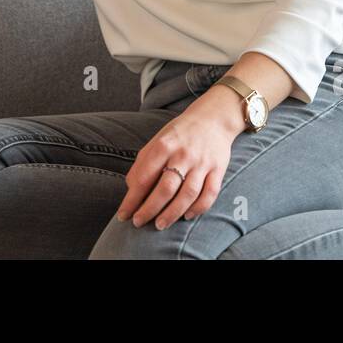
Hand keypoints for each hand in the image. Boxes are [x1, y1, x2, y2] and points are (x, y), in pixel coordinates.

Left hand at [115, 99, 238, 229]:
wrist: (213, 118)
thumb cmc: (180, 133)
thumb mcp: (157, 140)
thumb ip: (143, 162)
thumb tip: (131, 188)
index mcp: (164, 145)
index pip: (145, 177)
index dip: (132, 199)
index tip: (123, 214)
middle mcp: (183, 154)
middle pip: (166, 188)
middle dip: (149, 209)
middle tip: (139, 222)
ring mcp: (202, 163)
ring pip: (188, 194)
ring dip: (172, 213)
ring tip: (160, 224)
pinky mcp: (218, 169)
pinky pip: (209, 194)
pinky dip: (199, 208)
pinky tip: (187, 216)